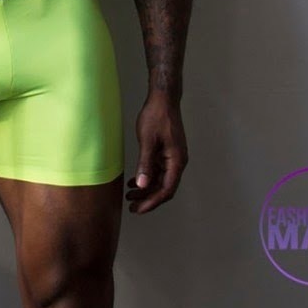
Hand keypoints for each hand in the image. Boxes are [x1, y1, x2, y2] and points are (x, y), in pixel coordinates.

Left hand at [125, 92, 188, 214]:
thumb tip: (141, 185)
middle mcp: (178, 162)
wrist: (163, 98)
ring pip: (160, 180)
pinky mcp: (167, 152)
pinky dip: (147, 176)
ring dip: (146, 188)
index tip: (138, 209)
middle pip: (164, 187)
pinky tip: (134, 180)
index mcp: (177, 161)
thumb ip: (145, 164)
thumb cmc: (156, 116)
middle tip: (131, 206)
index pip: (166, 190)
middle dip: (147, 198)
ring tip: (129, 195)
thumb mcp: (148, 140)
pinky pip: (158, 170)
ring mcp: (173, 157)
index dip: (152, 202)